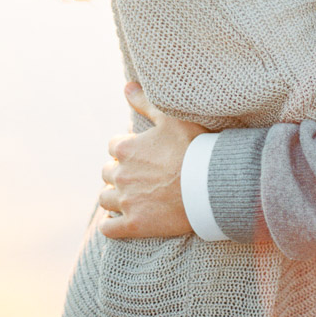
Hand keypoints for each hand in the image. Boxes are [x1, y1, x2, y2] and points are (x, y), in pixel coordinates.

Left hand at [99, 82, 205, 238]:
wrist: (210, 184)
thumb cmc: (193, 147)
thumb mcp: (170, 117)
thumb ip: (145, 101)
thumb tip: (126, 86)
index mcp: (125, 149)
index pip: (114, 146)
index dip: (127, 148)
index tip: (141, 152)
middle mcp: (120, 175)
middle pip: (107, 172)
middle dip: (119, 172)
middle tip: (138, 174)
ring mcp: (126, 202)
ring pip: (105, 199)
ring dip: (113, 196)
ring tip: (128, 195)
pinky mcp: (134, 225)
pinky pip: (109, 229)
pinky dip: (110, 226)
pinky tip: (118, 222)